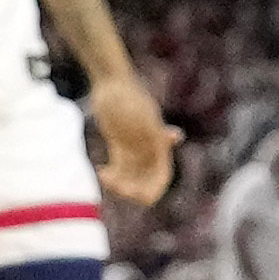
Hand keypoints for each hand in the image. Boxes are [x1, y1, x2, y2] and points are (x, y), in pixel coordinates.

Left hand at [92, 81, 179, 214]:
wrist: (110, 83)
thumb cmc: (128, 97)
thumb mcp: (142, 115)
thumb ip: (157, 129)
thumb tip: (177, 137)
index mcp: (159, 145)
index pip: (162, 177)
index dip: (153, 190)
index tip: (138, 196)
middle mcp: (149, 150)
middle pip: (146, 182)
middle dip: (133, 190)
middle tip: (115, 184)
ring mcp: (134, 149)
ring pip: (131, 179)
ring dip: (120, 184)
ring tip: (105, 176)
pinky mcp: (120, 147)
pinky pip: (118, 170)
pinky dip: (111, 176)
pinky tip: (101, 172)